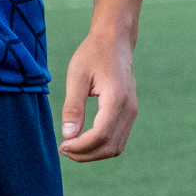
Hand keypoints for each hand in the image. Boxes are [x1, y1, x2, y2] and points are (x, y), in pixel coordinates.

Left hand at [58, 27, 137, 162]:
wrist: (115, 40)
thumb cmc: (93, 54)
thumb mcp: (77, 76)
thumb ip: (73, 107)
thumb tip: (68, 135)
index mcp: (117, 99)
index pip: (100, 135)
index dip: (80, 147)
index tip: (62, 145)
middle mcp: (129, 109)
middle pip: (110, 147)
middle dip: (85, 154)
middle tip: (64, 148)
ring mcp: (132, 112)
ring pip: (116, 147)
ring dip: (94, 153)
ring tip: (72, 146)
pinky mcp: (130, 112)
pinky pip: (118, 139)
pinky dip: (101, 146)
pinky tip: (84, 139)